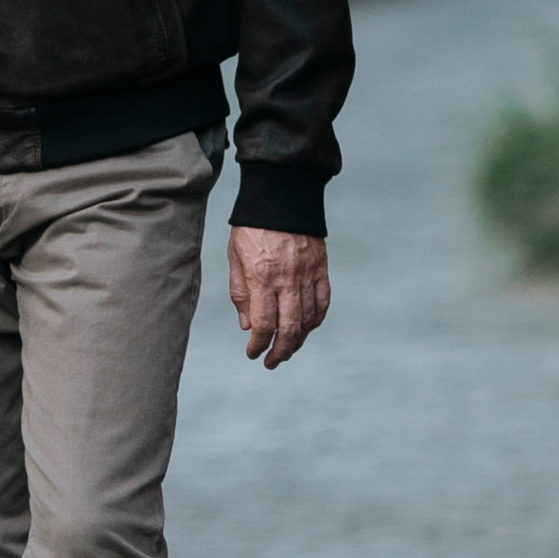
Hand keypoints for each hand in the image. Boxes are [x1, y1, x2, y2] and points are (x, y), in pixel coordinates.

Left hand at [228, 225, 329, 368]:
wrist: (281, 196)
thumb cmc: (251, 227)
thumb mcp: (235, 257)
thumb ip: (240, 293)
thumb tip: (247, 327)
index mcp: (262, 277)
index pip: (263, 324)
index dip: (258, 345)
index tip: (253, 353)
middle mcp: (287, 279)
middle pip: (290, 329)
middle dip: (280, 352)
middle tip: (272, 362)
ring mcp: (308, 275)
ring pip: (308, 320)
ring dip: (298, 341)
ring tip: (287, 349)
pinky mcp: (321, 268)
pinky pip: (323, 303)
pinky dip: (316, 320)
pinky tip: (307, 328)